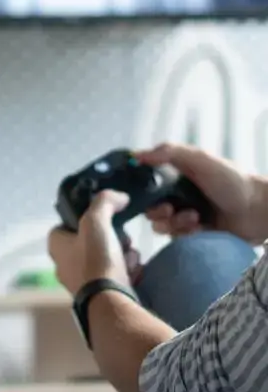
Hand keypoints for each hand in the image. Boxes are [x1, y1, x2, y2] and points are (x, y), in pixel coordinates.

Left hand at [48, 191, 138, 295]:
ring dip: (122, 255)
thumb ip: (104, 202)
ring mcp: (79, 281)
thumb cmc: (96, 258)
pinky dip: (126, 272)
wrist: (109, 301)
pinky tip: (133, 272)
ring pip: (106, 258)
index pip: (66, 225)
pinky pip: (114, 276)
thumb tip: (119, 196)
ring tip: (129, 257)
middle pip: (91, 242)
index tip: (103, 219)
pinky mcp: (97, 294)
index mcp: (55, 245)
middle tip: (122, 240)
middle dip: (112, 239)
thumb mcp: (96, 221)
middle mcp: (62, 264)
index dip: (85, 220)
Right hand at [135, 143, 265, 242]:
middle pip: (149, 208)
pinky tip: (200, 228)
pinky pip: (176, 239)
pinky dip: (185, 234)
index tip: (138, 193)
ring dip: (173, 223)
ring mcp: (185, 217)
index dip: (139, 190)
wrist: (259, 210)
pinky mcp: (193, 236)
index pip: (146, 184)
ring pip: (161, 225)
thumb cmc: (231, 181)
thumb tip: (135, 155)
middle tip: (170, 210)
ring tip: (194, 219)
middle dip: (157, 211)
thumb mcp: (201, 159)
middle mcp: (177, 197)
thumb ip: (169, 152)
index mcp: (175, 177)